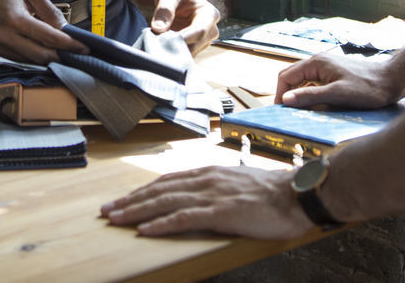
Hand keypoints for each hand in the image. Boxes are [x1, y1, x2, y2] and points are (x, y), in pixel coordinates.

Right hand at [0, 0, 86, 63]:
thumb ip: (49, 10)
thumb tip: (65, 28)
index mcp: (15, 18)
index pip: (48, 37)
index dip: (69, 45)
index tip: (84, 48)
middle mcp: (5, 35)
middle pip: (40, 55)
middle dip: (61, 57)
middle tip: (76, 54)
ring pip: (30, 61)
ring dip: (48, 60)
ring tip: (63, 54)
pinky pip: (19, 60)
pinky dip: (33, 59)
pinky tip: (44, 53)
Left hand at [101, 165, 311, 239]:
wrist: (297, 194)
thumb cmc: (273, 194)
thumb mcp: (238, 186)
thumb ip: (217, 190)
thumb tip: (201, 200)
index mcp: (209, 174)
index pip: (167, 182)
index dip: (143, 191)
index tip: (124, 199)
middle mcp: (205, 180)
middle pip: (159, 190)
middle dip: (130, 201)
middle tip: (107, 211)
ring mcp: (211, 195)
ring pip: (165, 201)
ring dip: (136, 211)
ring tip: (115, 219)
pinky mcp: (220, 212)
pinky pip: (184, 217)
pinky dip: (161, 223)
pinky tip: (145, 230)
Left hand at [149, 0, 220, 54]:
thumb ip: (164, 9)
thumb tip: (158, 28)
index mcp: (210, 14)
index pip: (200, 31)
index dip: (183, 37)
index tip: (165, 40)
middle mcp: (211, 30)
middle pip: (195, 45)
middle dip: (175, 45)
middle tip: (156, 41)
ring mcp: (204, 42)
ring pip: (188, 53)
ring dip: (173, 49)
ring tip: (158, 40)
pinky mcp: (194, 48)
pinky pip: (183, 56)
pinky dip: (172, 52)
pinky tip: (162, 45)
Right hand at [275, 49, 404, 108]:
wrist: (393, 80)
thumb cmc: (369, 87)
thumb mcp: (338, 95)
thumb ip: (311, 96)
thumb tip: (285, 99)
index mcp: (316, 63)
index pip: (285, 77)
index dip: (279, 95)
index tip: (281, 113)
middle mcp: (318, 63)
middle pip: (291, 78)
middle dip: (287, 96)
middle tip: (288, 115)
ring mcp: (325, 68)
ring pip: (302, 82)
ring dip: (299, 97)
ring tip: (302, 113)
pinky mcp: (333, 75)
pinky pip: (314, 85)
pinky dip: (311, 96)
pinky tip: (318, 108)